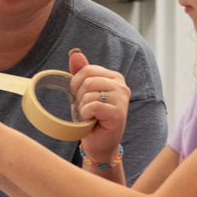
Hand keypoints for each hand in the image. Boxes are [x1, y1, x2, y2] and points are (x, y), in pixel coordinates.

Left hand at [68, 49, 128, 165]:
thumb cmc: (92, 117)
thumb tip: (75, 53)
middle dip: (79, 97)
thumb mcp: (84, 92)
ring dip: (82, 108)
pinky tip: (92, 121)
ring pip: (89, 93)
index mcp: (114, 77)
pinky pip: (93, 106)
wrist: (100, 144)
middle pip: (87, 80)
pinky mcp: (118, 113)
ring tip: (89, 116)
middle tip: (86, 109)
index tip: (79, 97)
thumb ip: (81, 72)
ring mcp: (122, 98)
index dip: (76, 84)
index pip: (87, 70)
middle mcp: (121, 85)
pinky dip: (86, 115)